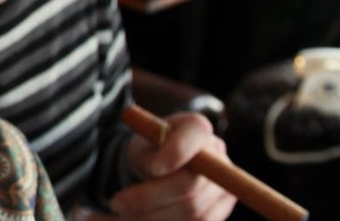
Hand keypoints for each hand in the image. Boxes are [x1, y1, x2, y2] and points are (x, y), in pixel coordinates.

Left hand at [96, 112, 236, 220]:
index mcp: (197, 129)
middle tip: (116, 203)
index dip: (177, 151)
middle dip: (149, 198)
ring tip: (121, 214)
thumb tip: (156, 169)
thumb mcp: (140, 147)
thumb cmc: (149, 152)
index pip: (195, 135)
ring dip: (152, 218)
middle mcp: (219, 158)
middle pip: (190, 186)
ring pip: (193, 213)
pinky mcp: (219, 212)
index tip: (153, 168)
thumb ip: (148, 155)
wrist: (158, 169)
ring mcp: (223, 188)